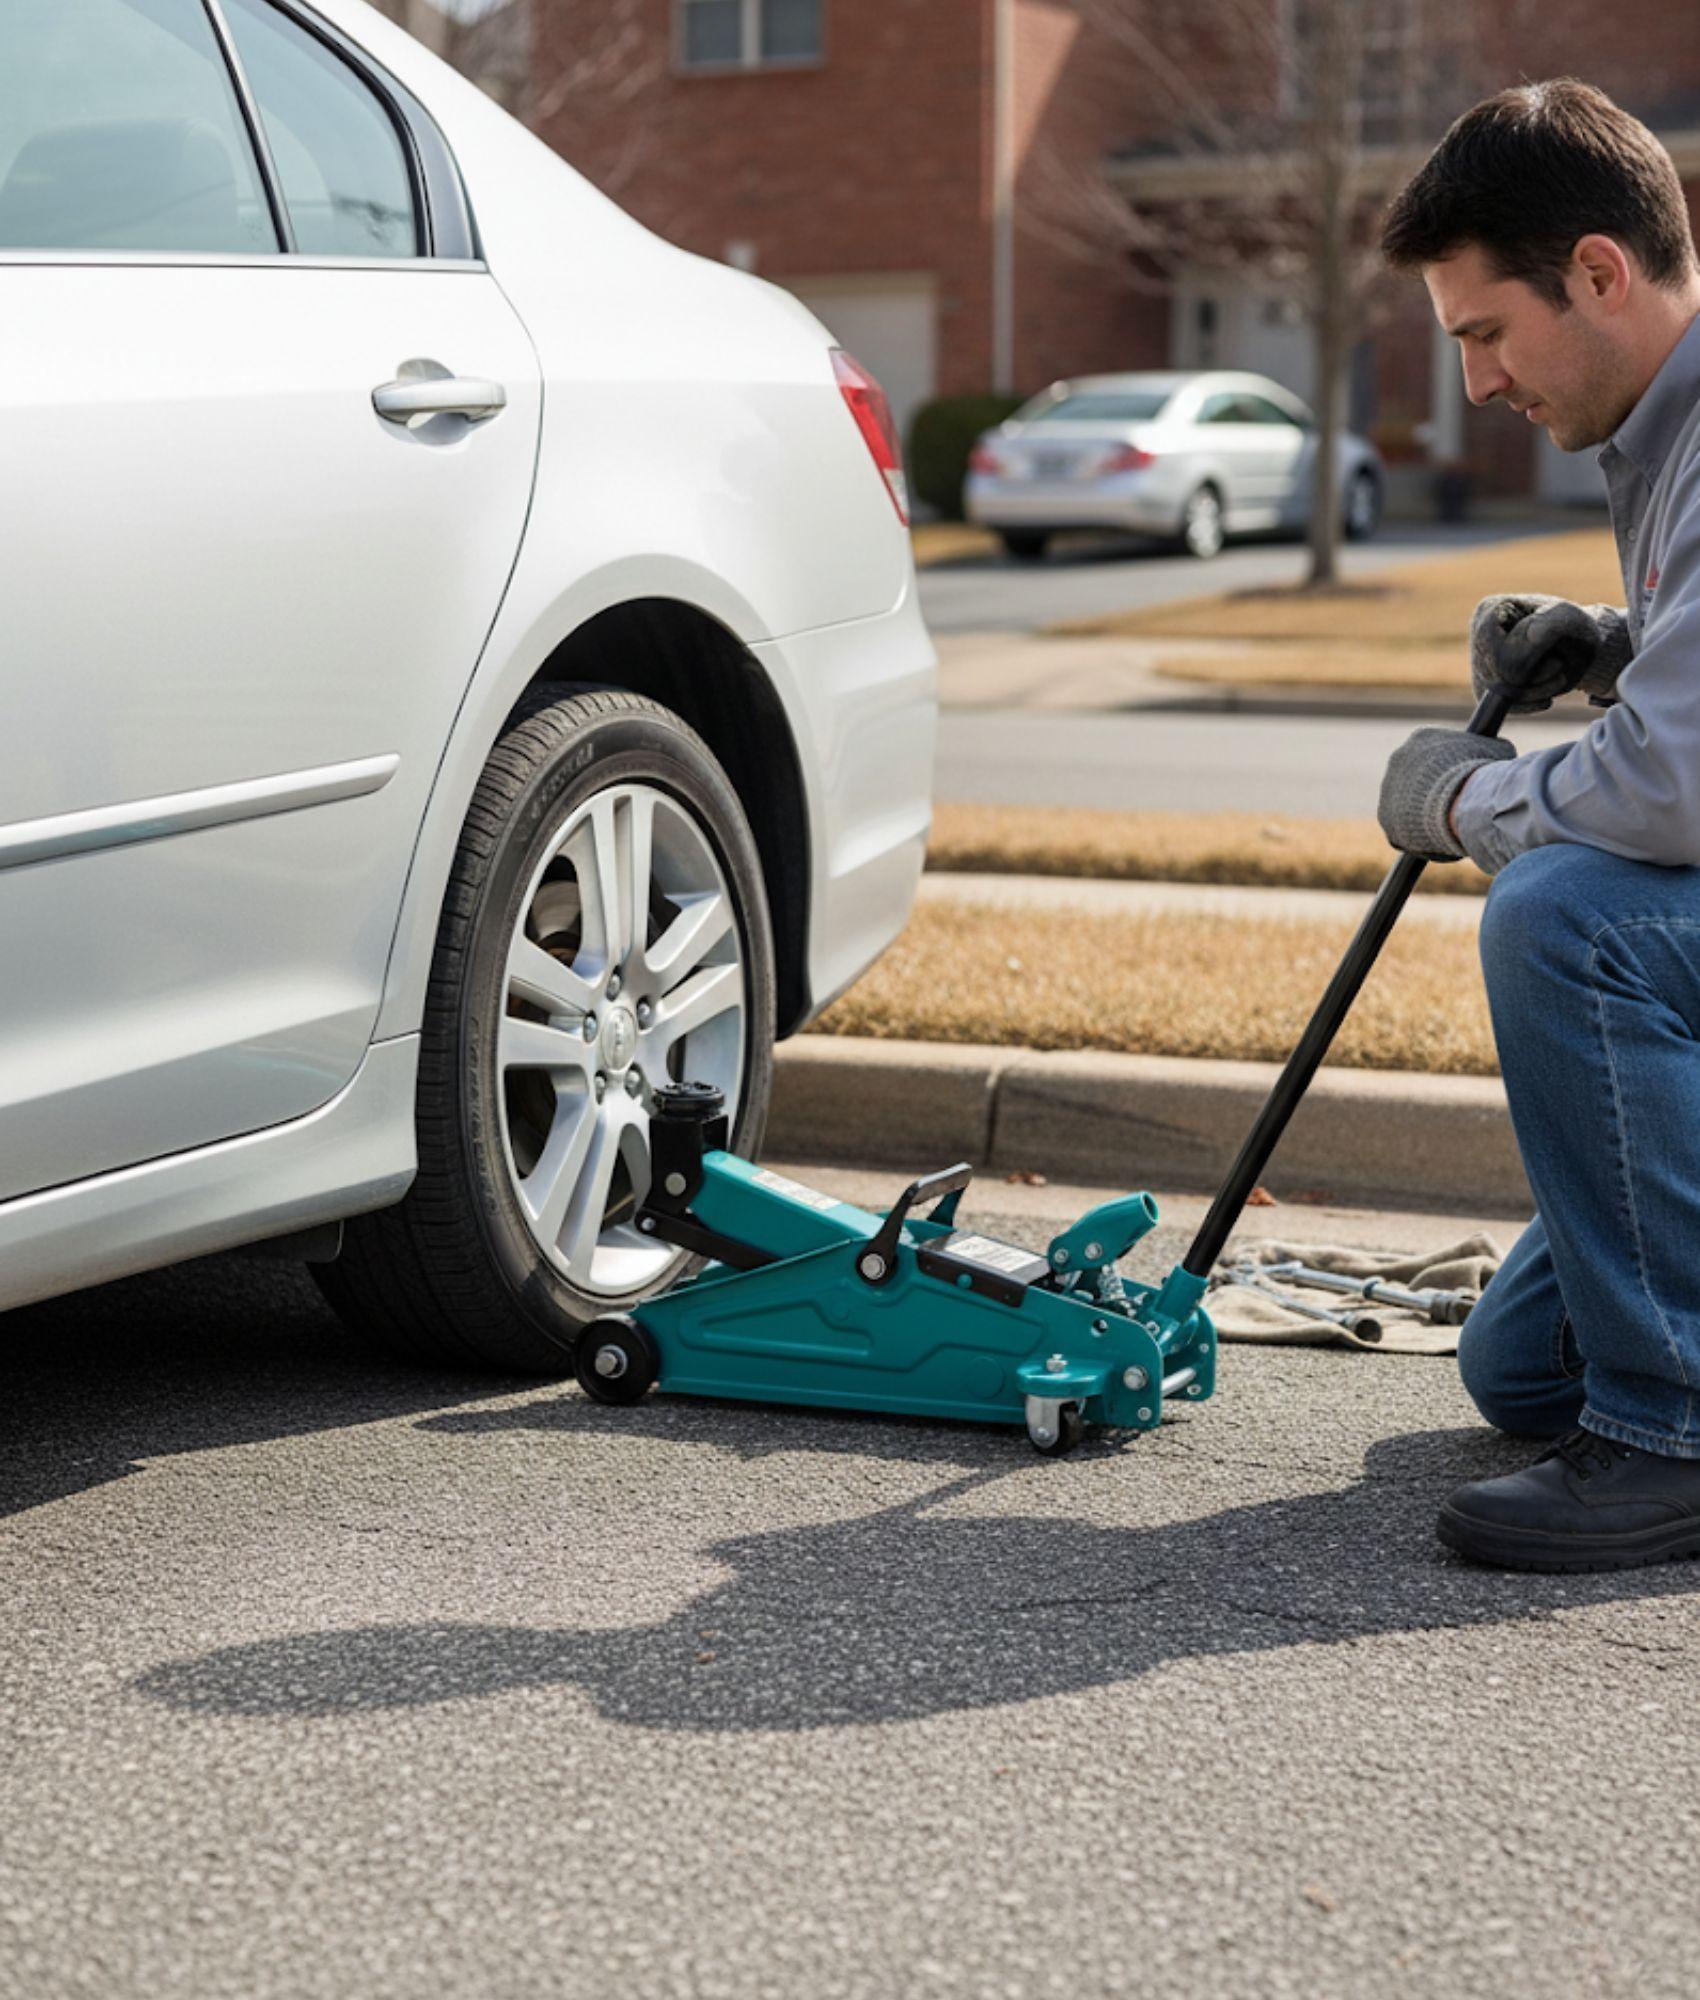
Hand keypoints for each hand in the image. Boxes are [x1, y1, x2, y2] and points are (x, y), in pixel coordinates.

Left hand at [1378, 727, 1515, 861]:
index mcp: (1421, 738)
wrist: (1459, 802)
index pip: (1434, 754)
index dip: (1451, 770)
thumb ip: (1487, 751)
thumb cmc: (1481, 774)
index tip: (1463, 783)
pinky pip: (1403, 827)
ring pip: (1409, 804)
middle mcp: (1398, 758)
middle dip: (1435, 792)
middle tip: (1457, 806)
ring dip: (1427, 813)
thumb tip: (1499, 751)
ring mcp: (1389, 788)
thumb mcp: (1495, 752)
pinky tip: (1440, 837)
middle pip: (1418, 779)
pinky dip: (1420, 834)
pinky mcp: (1386, 816)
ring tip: (1452, 823)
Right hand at [1470, 594, 1632, 713]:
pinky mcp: (1487, 690)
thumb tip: (1516, 650)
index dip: (1517, 655)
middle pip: (1491, 670)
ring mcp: (1479, 666)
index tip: (1554, 659)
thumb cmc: (1574, 628)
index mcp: (1490, 610)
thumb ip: (1544, 628)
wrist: (1579, 650)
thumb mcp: (1568, 619)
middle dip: (1531, 676)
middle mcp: (1478, 638)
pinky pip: (1498, 707)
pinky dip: (1527, 706)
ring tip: (1557, 679)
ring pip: (1495, 692)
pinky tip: (1546, 696)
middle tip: (1560, 667)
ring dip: (1533, 692)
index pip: (1487, 638)